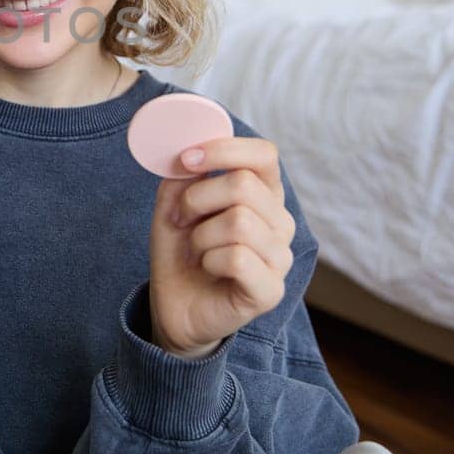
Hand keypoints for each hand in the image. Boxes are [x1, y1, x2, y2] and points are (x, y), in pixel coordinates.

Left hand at [147, 137, 296, 357]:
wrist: (174, 304)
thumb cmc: (181, 250)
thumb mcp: (173, 204)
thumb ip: (185, 174)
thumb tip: (192, 148)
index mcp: (264, 193)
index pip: (264, 155)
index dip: (224, 150)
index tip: (187, 159)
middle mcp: (280, 222)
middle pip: (244, 185)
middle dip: (197, 198)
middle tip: (181, 219)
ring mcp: (280, 257)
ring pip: (240, 222)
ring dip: (201, 235)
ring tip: (198, 249)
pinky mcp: (271, 290)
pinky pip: (238, 258)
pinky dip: (210, 260)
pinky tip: (210, 269)